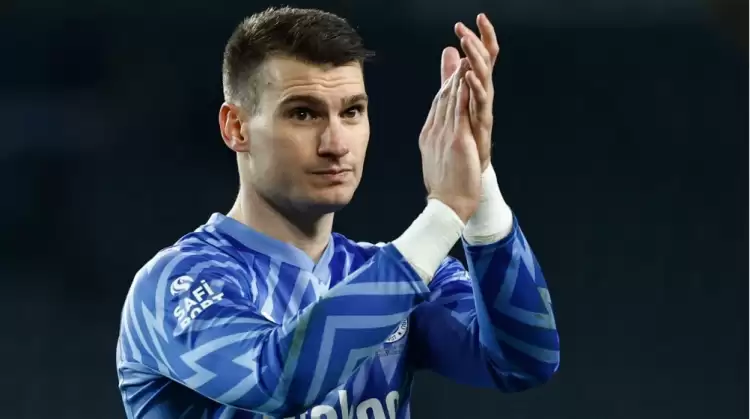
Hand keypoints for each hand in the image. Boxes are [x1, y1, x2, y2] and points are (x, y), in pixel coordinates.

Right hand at [419, 55, 481, 222]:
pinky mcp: (456, 140)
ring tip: (464, 56)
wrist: (447, 206)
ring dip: (457, 76)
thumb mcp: (441, 159)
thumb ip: (441, 141)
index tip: (454, 68)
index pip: (438, 104)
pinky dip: (462, 93)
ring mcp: (444, 135)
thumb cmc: (446, 187)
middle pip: (443, 97)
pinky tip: (466, 78)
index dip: (446, 83)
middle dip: (451, 73)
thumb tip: (440, 134)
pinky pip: (459, 112)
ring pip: (450, 100)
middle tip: (460, 51)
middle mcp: (434, 132)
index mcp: (429, 135)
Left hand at [452, 14, 499, 171]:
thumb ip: (451, 75)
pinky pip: (479, 103)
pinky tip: (468, 76)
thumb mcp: (455, 99)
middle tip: (468, 27)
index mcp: (476, 89)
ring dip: (475, 60)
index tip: (476, 17)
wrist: (465, 175)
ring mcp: (483, 110)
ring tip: (467, 44)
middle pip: (484, 63)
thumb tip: (449, 50)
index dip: (480, 38)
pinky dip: (474, 88)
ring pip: (483, 79)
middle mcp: (483, 96)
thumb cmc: (463, 138)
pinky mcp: (482, 124)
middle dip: (476, 43)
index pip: (481, 57)